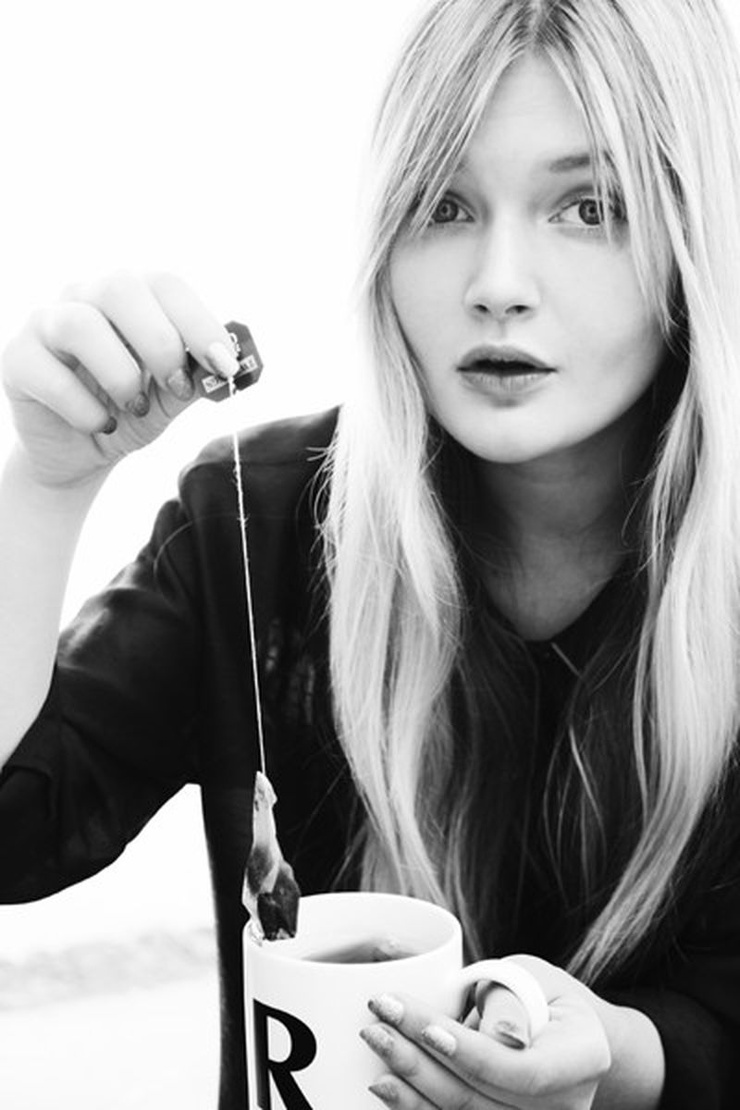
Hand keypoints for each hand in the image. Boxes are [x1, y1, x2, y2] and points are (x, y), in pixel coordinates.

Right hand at [1, 270, 240, 488]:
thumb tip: (225, 366)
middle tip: (176, 385)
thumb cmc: (130, 410)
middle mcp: (87, 296)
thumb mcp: (171, 398)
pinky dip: (84, 408)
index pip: (166, 285)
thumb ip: (197, 378)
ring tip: (134, 407)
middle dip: (160, 342)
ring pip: (80, 324)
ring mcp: (47, 323)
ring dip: (120, 374)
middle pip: (121, 287)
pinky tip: (101, 424)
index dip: (199, 322)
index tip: (223, 365)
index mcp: (133, 297)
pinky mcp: (17, 359)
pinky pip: (48, 373)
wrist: (80, 451)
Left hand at [360, 957, 611, 1109]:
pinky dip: (417, 1107)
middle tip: (376, 1021)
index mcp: (584, 1058)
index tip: (423, 1025)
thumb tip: (502, 1038)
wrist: (554, 1033)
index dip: (468, 1053)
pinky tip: (388, 1084)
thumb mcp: (532, 977)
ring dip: (411, 1086)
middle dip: (421, 1059)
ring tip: (375, 1045)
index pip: (521, 1069)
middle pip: (483, 1097)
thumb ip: (511, 1002)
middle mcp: (567, 1106)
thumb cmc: (538, 994)